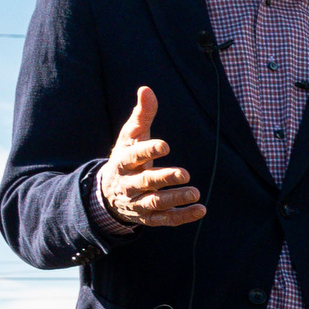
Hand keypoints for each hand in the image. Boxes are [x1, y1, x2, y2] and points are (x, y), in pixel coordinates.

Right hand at [101, 86, 203, 227]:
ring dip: (175, 199)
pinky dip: (182, 217)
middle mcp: (128, 184)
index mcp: (122, 161)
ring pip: (155, 203)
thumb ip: (141, 115)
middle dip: (164, 178)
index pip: (133, 155)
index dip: (147, 150)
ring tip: (195, 193)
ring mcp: (137, 202)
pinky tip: (200, 210)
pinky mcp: (147, 218)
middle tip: (185, 173)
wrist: (107, 194)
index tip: (165, 145)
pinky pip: (165, 220)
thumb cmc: (126, 157)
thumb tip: (146, 89)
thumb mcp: (130, 137)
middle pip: (145, 182)